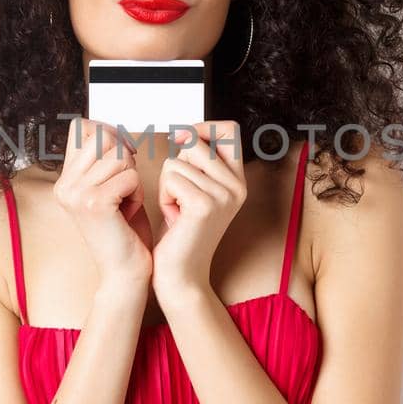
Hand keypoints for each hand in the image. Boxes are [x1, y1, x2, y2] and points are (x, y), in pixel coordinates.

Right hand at [54, 117, 153, 290]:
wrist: (125, 274)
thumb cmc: (125, 231)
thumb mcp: (109, 189)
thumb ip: (102, 160)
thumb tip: (108, 127)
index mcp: (64, 181)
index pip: (81, 128)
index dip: (108, 133)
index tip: (123, 156)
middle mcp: (64, 186)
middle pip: (103, 137)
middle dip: (125, 157)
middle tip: (126, 187)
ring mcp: (75, 194)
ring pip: (119, 155)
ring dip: (133, 177)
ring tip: (126, 202)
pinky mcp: (94, 202)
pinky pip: (130, 175)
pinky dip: (138, 192)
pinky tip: (129, 212)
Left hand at [152, 121, 246, 301]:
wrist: (181, 274)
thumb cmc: (182, 232)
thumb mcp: (196, 189)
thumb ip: (199, 161)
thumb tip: (184, 131)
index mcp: (238, 180)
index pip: (229, 130)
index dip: (202, 128)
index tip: (182, 140)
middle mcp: (237, 186)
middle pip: (195, 143)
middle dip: (177, 164)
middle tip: (180, 195)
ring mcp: (223, 195)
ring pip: (178, 162)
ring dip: (167, 184)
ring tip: (177, 209)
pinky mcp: (204, 205)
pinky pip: (171, 178)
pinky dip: (164, 196)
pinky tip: (174, 216)